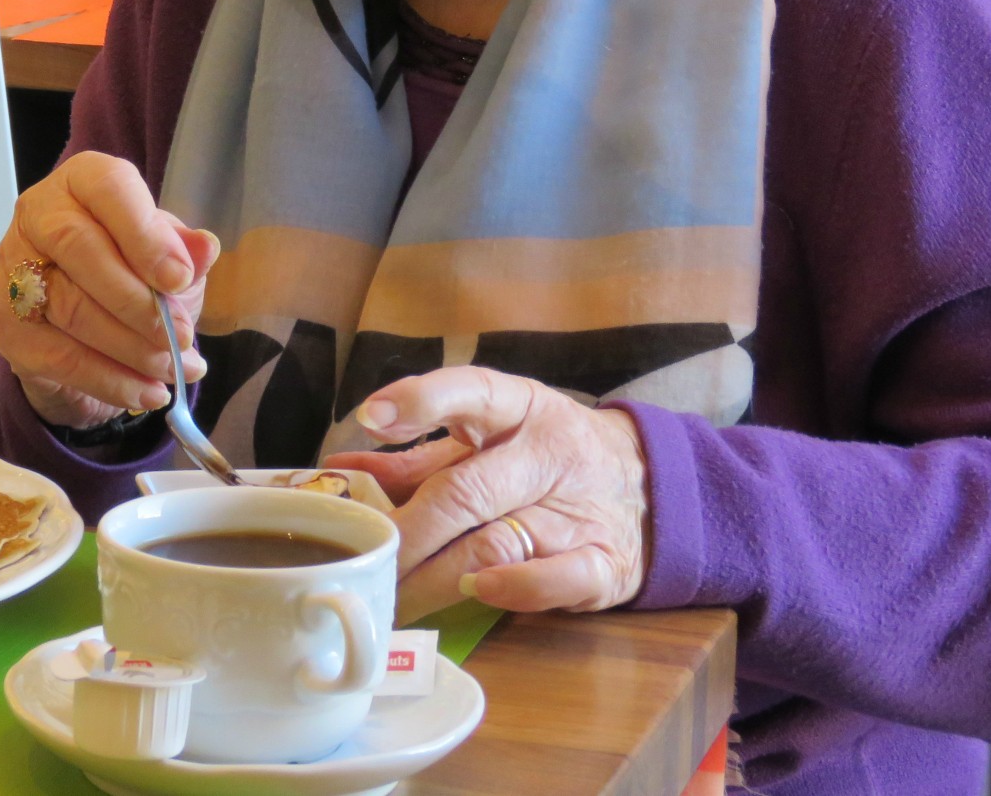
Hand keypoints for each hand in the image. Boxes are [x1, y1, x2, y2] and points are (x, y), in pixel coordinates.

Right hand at [0, 151, 219, 430]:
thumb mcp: (163, 253)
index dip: (144, 234)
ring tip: (176, 370)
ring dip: (133, 349)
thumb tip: (202, 249)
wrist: (78, 323)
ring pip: (71, 309)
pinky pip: (61, 358)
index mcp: (81, 182)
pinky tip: (147, 392)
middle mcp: (38, 217)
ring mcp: (14, 272)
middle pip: (79, 248)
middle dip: (137, 300)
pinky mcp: (9, 327)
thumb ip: (183, 250)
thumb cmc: (127, 268)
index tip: (179, 279)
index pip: (107, 189)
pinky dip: (112, 381)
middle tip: (182, 336)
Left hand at [326, 367, 650, 623]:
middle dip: (407, 533)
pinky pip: (559, 578)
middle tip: (362, 563)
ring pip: (497, 542)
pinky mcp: (606, 562)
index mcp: (519, 408)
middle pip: (466, 490)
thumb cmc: (543, 460)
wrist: (649, 488)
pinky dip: (516, 588)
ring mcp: (580, 509)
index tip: (372, 416)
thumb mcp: (487, 441)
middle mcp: (550, 453)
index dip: (421, 401)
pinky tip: (476, 593)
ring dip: (436, 576)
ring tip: (392, 598)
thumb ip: (418, 456)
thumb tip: (340, 469)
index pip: (471, 392)